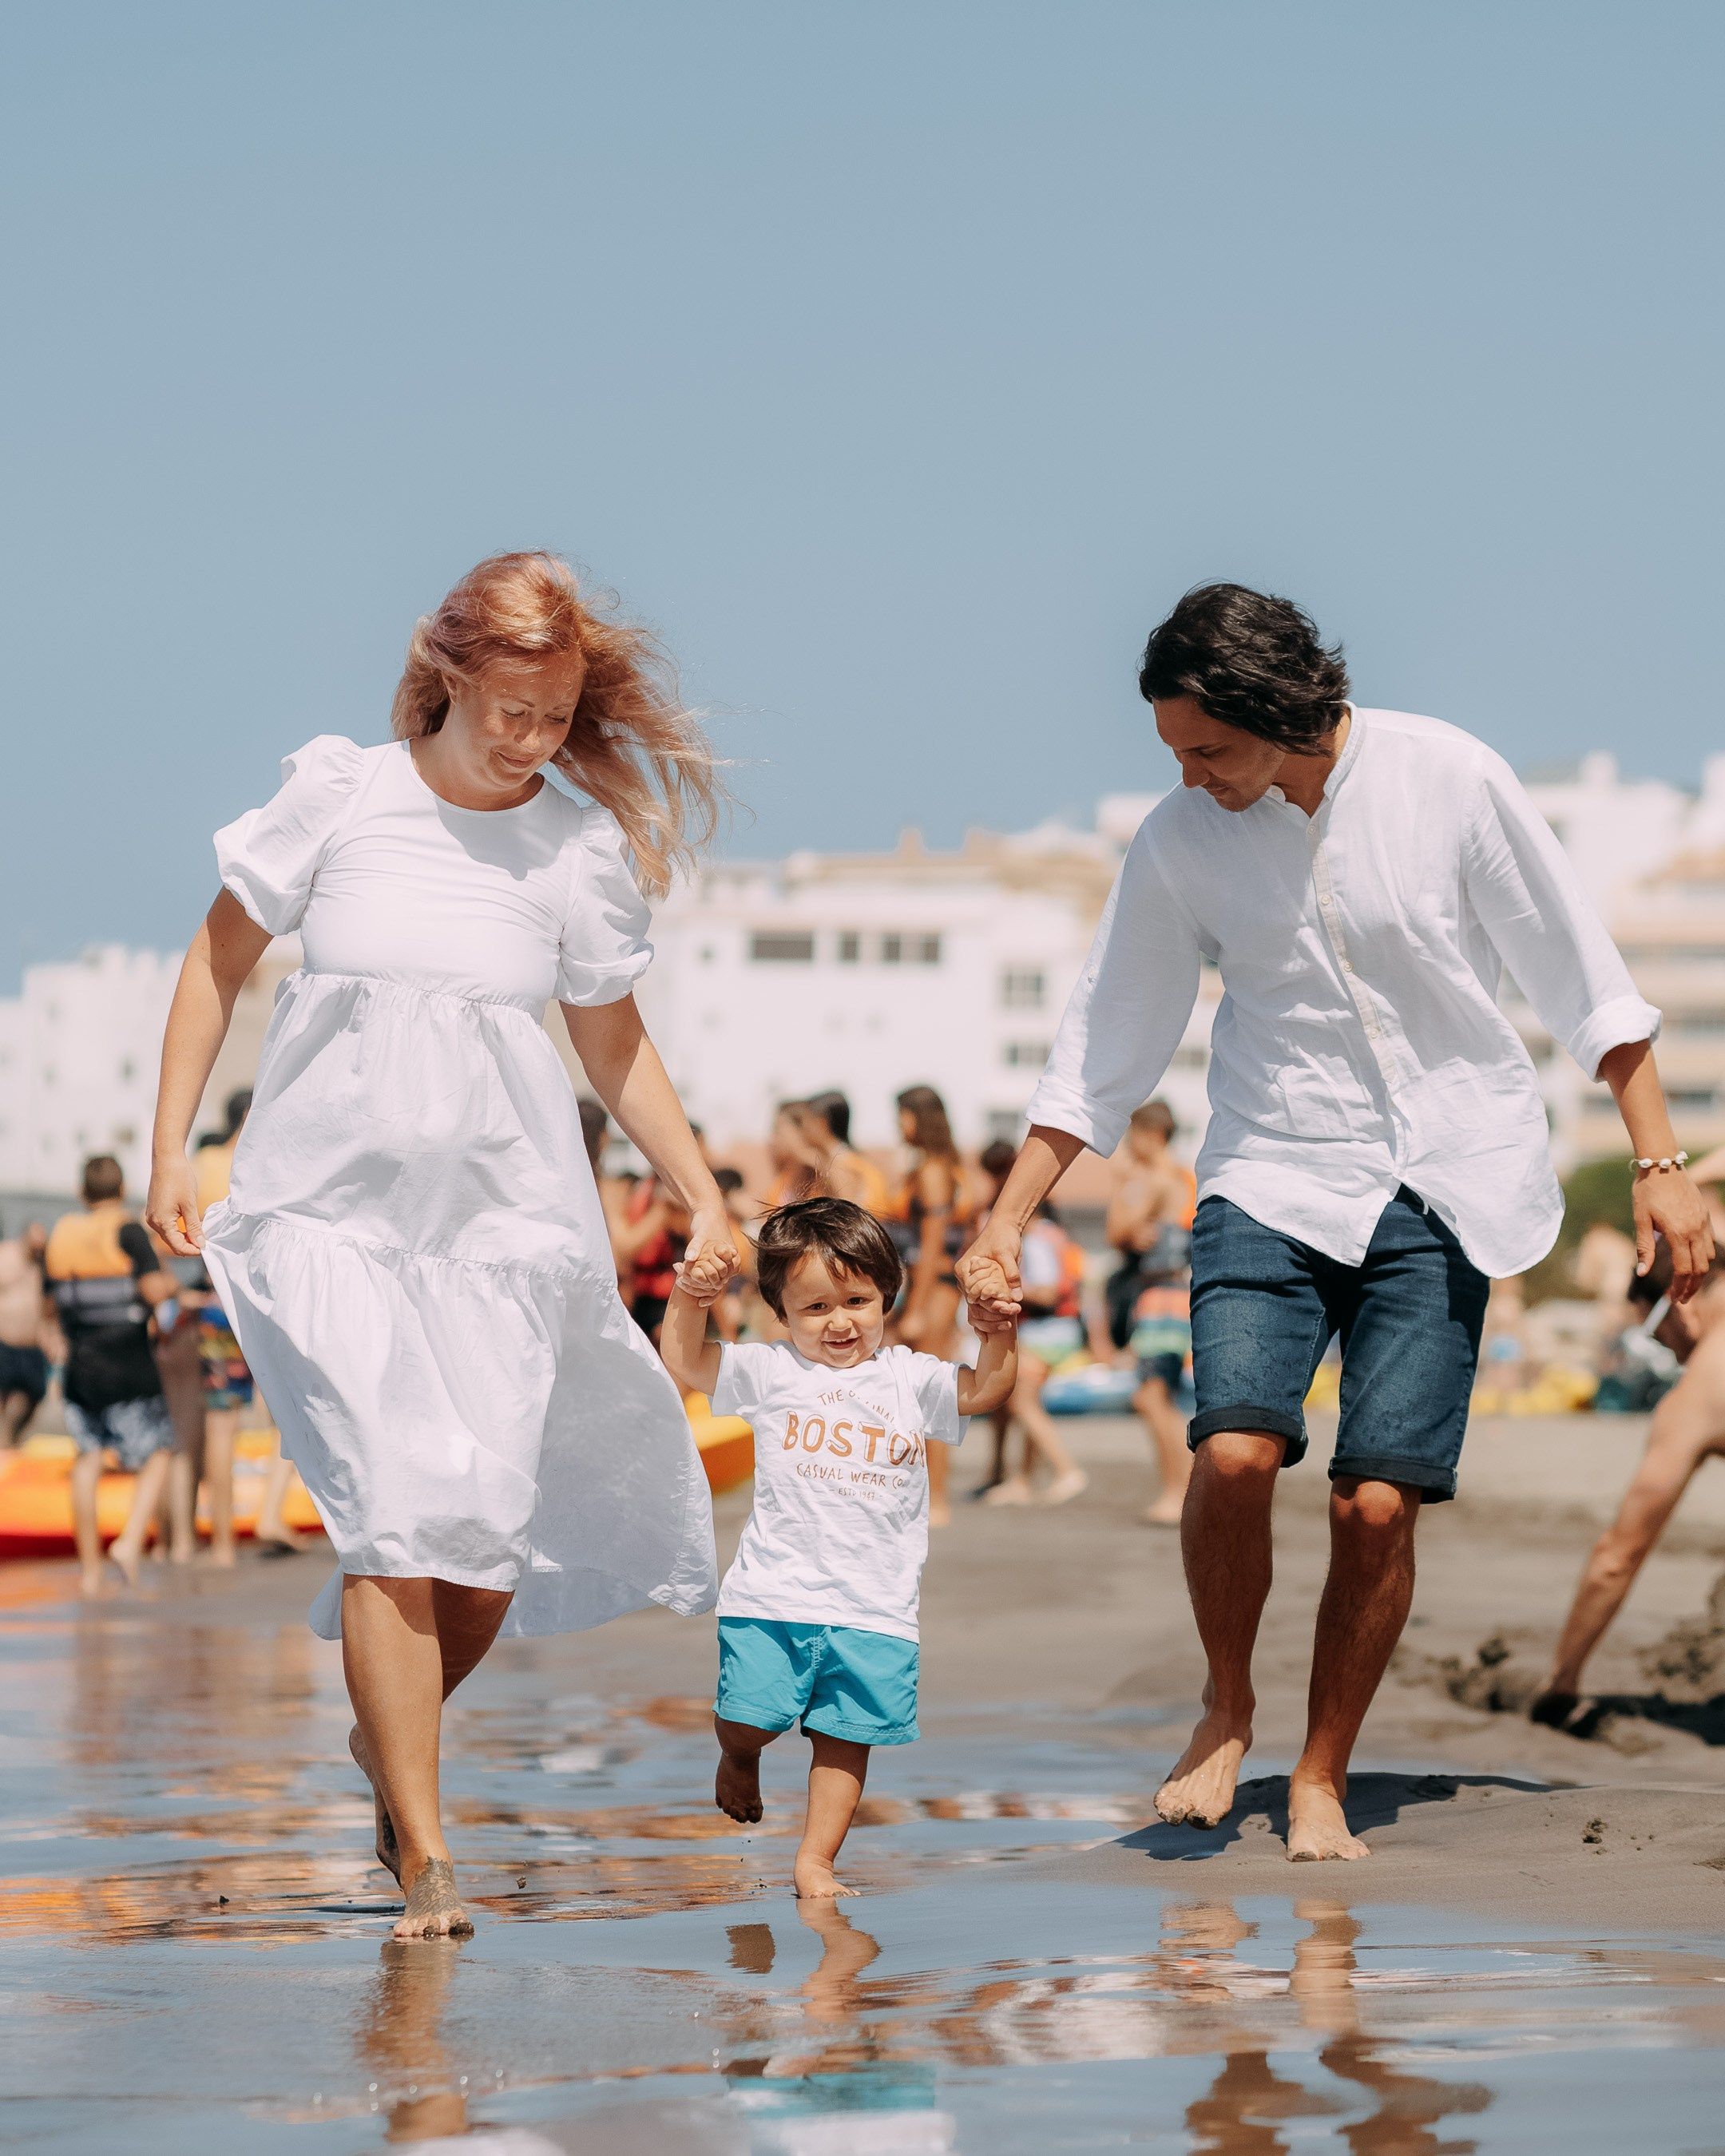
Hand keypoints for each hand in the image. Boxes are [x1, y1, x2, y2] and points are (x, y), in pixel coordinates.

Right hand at [146, 1155, 203, 1256]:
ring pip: (169, 1236)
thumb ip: (194, 1227)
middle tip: (207, 1243)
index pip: (177, 1247)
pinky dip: (179, 1230)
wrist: (167, 1160)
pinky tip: (192, 1226)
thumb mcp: (190, 1205)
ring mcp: (152, 1216)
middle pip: (172, 1244)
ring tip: (202, 1234)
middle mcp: (153, 1222)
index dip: (193, 1250)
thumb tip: (201, 1244)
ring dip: (185, 1238)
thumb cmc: (179, 1179)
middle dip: (190, 1246)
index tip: (208, 1248)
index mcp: (161, 1222)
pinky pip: (167, 1227)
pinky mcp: (154, 1211)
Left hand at [679, 1205, 739, 1300]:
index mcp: (732, 1256)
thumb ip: (695, 1246)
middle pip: (717, 1280)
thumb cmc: (707, 1223)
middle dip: (700, 1282)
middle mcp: (731, 1262)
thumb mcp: (700, 1235)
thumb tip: (688, 1259)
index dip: (705, 1280)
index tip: (688, 1276)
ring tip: (680, 1279)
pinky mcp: (716, 1263)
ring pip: (713, 1280)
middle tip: (680, 1280)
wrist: (708, 1213)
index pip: (722, 1276)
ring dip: (698, 1281)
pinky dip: (697, 1277)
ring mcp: (724, 1263)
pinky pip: (708, 1275)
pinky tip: (683, 1278)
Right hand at [957, 1219, 1023, 1332]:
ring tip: (1009, 1324)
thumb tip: (1017, 1297)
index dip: (987, 1304)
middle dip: (991, 1314)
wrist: (1005, 1228)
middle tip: (1010, 1317)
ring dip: (992, 1318)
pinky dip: (991, 1317)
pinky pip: (983, 1306)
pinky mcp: (983, 1287)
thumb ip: (1012, 1274)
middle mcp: (965, 1279)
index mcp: (964, 1270)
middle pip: (974, 1305)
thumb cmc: (1003, 1237)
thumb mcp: (1007, 1254)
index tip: (1005, 1309)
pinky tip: (999, 1329)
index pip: (972, 1294)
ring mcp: (973, 1284)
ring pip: (977, 1309)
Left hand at [1634, 1166, 1714, 1302]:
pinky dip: (1703, 1256)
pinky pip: (1710, 1242)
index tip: (1672, 1298)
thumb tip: (1642, 1273)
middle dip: (1692, 1287)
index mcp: (1678, 1233)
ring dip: (1699, 1273)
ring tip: (1687, 1283)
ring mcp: (1703, 1222)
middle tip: (1681, 1298)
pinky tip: (1693, 1261)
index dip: (1679, 1288)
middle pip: (1700, 1268)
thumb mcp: (1641, 1220)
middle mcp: (1695, 1229)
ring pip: (1708, 1256)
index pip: (1684, 1270)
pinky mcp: (1705, 1215)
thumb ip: (1645, 1248)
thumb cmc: (1647, 1191)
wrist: (1662, 1164)